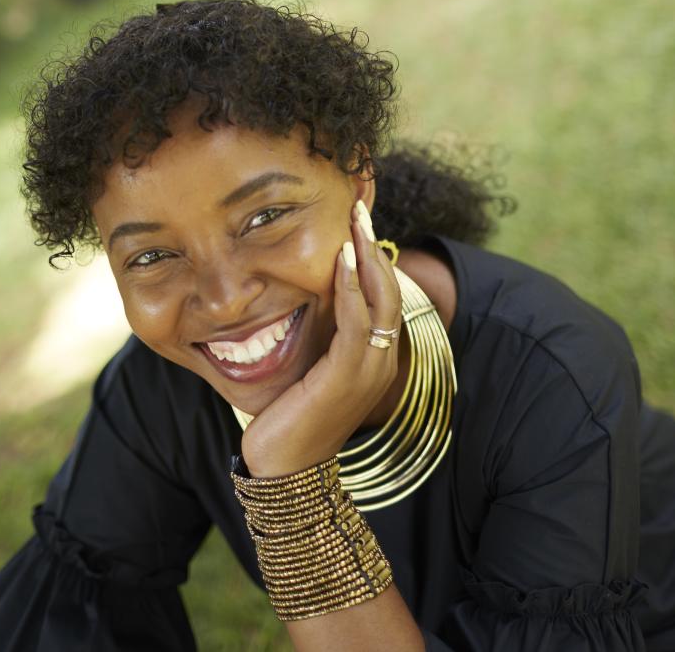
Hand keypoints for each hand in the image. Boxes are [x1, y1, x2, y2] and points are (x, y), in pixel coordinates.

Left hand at [240, 200, 403, 476]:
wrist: (285, 467)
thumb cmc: (290, 417)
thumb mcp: (308, 370)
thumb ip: (318, 338)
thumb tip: (305, 301)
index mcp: (374, 359)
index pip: (382, 298)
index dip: (374, 258)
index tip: (358, 223)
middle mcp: (381, 361)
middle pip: (389, 291)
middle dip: (376, 246)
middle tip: (360, 207)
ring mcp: (370, 369)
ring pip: (380, 299)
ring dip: (368, 255)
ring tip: (356, 220)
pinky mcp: (348, 375)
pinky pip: (356, 320)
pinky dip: (352, 286)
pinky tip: (342, 258)